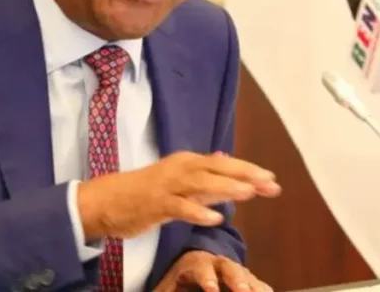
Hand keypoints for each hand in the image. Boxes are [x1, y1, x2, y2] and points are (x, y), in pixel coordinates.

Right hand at [77, 151, 280, 240]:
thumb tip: (228, 162)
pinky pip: (180, 207)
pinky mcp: (156, 203)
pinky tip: (216, 217)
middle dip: (245, 175)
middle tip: (270, 184)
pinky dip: (198, 211)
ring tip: (250, 193)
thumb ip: (204, 176)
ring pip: (201, 184)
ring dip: (226, 187)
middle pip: (216, 168)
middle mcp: (179, 169)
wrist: (107, 200)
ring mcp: (167, 186)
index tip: (272, 179)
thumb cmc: (144, 192)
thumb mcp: (178, 181)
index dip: (247, 170)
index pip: (222, 164)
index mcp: (186, 163)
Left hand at [153, 250, 271, 291]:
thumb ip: (169, 290)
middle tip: (242, 291)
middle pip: (230, 269)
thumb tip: (169, 289)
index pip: (201, 269)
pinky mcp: (247, 283)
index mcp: (196, 264)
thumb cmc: (177, 284)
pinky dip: (262, 290)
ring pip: (247, 277)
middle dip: (237, 280)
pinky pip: (258, 286)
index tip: (211, 289)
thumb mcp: (168, 288)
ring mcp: (235, 272)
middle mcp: (219, 264)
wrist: (191, 274)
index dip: (207, 279)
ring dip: (254, 286)